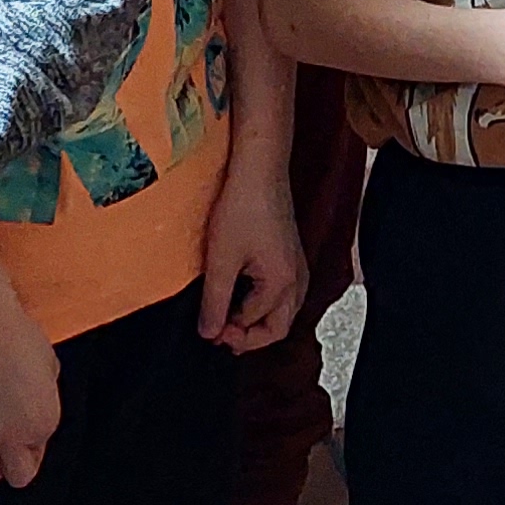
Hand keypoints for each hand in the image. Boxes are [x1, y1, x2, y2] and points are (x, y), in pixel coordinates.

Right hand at [0, 270, 63, 490]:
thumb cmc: (17, 338)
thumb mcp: (48, 365)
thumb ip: (44, 393)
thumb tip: (36, 395)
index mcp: (41, 424)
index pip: (38, 457)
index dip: (34, 447)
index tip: (29, 431)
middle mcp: (10, 439)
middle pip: (15, 478)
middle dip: (14, 466)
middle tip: (12, 446)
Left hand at [200, 158, 305, 351]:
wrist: (259, 169)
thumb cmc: (243, 207)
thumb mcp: (221, 260)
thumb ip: (215, 302)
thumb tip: (209, 333)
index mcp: (283, 284)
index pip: (256, 326)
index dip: (229, 334)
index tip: (207, 331)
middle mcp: (297, 279)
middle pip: (279, 327)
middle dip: (250, 336)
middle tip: (221, 332)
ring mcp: (297, 266)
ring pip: (284, 311)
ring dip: (258, 320)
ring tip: (229, 317)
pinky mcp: (291, 255)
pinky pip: (284, 293)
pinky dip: (265, 303)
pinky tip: (244, 294)